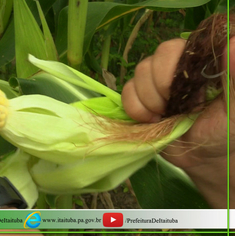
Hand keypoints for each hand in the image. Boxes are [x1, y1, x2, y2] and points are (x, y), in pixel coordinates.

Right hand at [121, 38, 232, 207]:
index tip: (183, 91)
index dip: (172, 68)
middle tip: (173, 107)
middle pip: (156, 57)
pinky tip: (151, 120)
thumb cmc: (223, 131)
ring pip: (139, 72)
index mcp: (199, 63)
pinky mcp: (139, 96)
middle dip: (160, 87)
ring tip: (163, 116)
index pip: (177, 47)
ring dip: (149, 100)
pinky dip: (135, 108)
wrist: (202, 157)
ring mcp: (155, 80)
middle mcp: (176, 66)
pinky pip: (126, 92)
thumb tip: (232, 44)